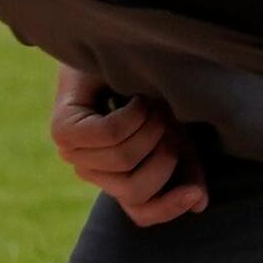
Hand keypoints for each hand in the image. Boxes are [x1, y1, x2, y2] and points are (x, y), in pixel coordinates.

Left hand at [48, 71, 207, 226]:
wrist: (123, 50)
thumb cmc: (153, 93)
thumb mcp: (177, 134)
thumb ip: (186, 168)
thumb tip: (199, 205)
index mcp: (118, 177)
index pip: (140, 212)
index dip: (168, 207)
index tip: (196, 194)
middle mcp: (90, 170)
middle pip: (135, 189)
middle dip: (165, 155)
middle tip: (172, 123)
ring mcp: (72, 152)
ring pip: (123, 159)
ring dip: (152, 127)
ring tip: (155, 104)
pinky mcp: (63, 130)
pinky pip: (108, 134)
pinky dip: (133, 114)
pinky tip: (137, 98)